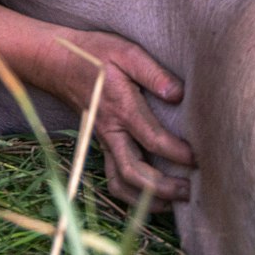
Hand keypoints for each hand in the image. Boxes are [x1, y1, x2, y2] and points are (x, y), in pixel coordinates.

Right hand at [21, 29, 194, 208]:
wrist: (57, 62)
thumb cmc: (95, 54)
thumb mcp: (126, 52)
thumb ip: (153, 73)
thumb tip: (178, 94)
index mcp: (121, 108)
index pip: (152, 138)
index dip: (176, 153)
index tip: (197, 158)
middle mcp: (110, 131)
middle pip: (133, 171)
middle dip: (163, 187)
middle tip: (190, 191)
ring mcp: (104, 141)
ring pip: (120, 182)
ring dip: (146, 198)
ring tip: (174, 203)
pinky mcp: (102, 144)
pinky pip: (113, 177)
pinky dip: (131, 194)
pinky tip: (151, 198)